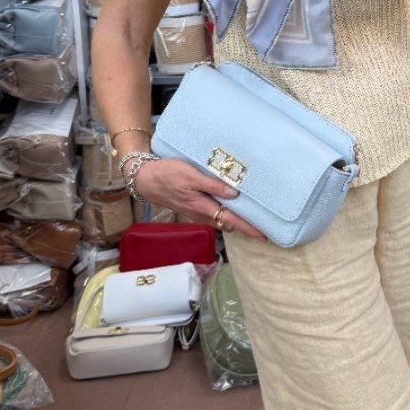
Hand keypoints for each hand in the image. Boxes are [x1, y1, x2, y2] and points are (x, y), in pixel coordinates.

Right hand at [134, 157, 266, 240]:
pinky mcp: (192, 208)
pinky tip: (229, 203)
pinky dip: (224, 211)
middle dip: (245, 225)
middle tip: (263, 222)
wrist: (146, 179)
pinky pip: (213, 214)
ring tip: (250, 213)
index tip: (264, 235)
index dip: (248, 228)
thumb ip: (213, 185)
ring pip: (220, 219)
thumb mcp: (191, 175)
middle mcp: (202, 214)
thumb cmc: (168, 174)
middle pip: (228, 223)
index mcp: (204, 207)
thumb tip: (234, 194)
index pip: (231, 221)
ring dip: (234, 218)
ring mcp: (196, 212)